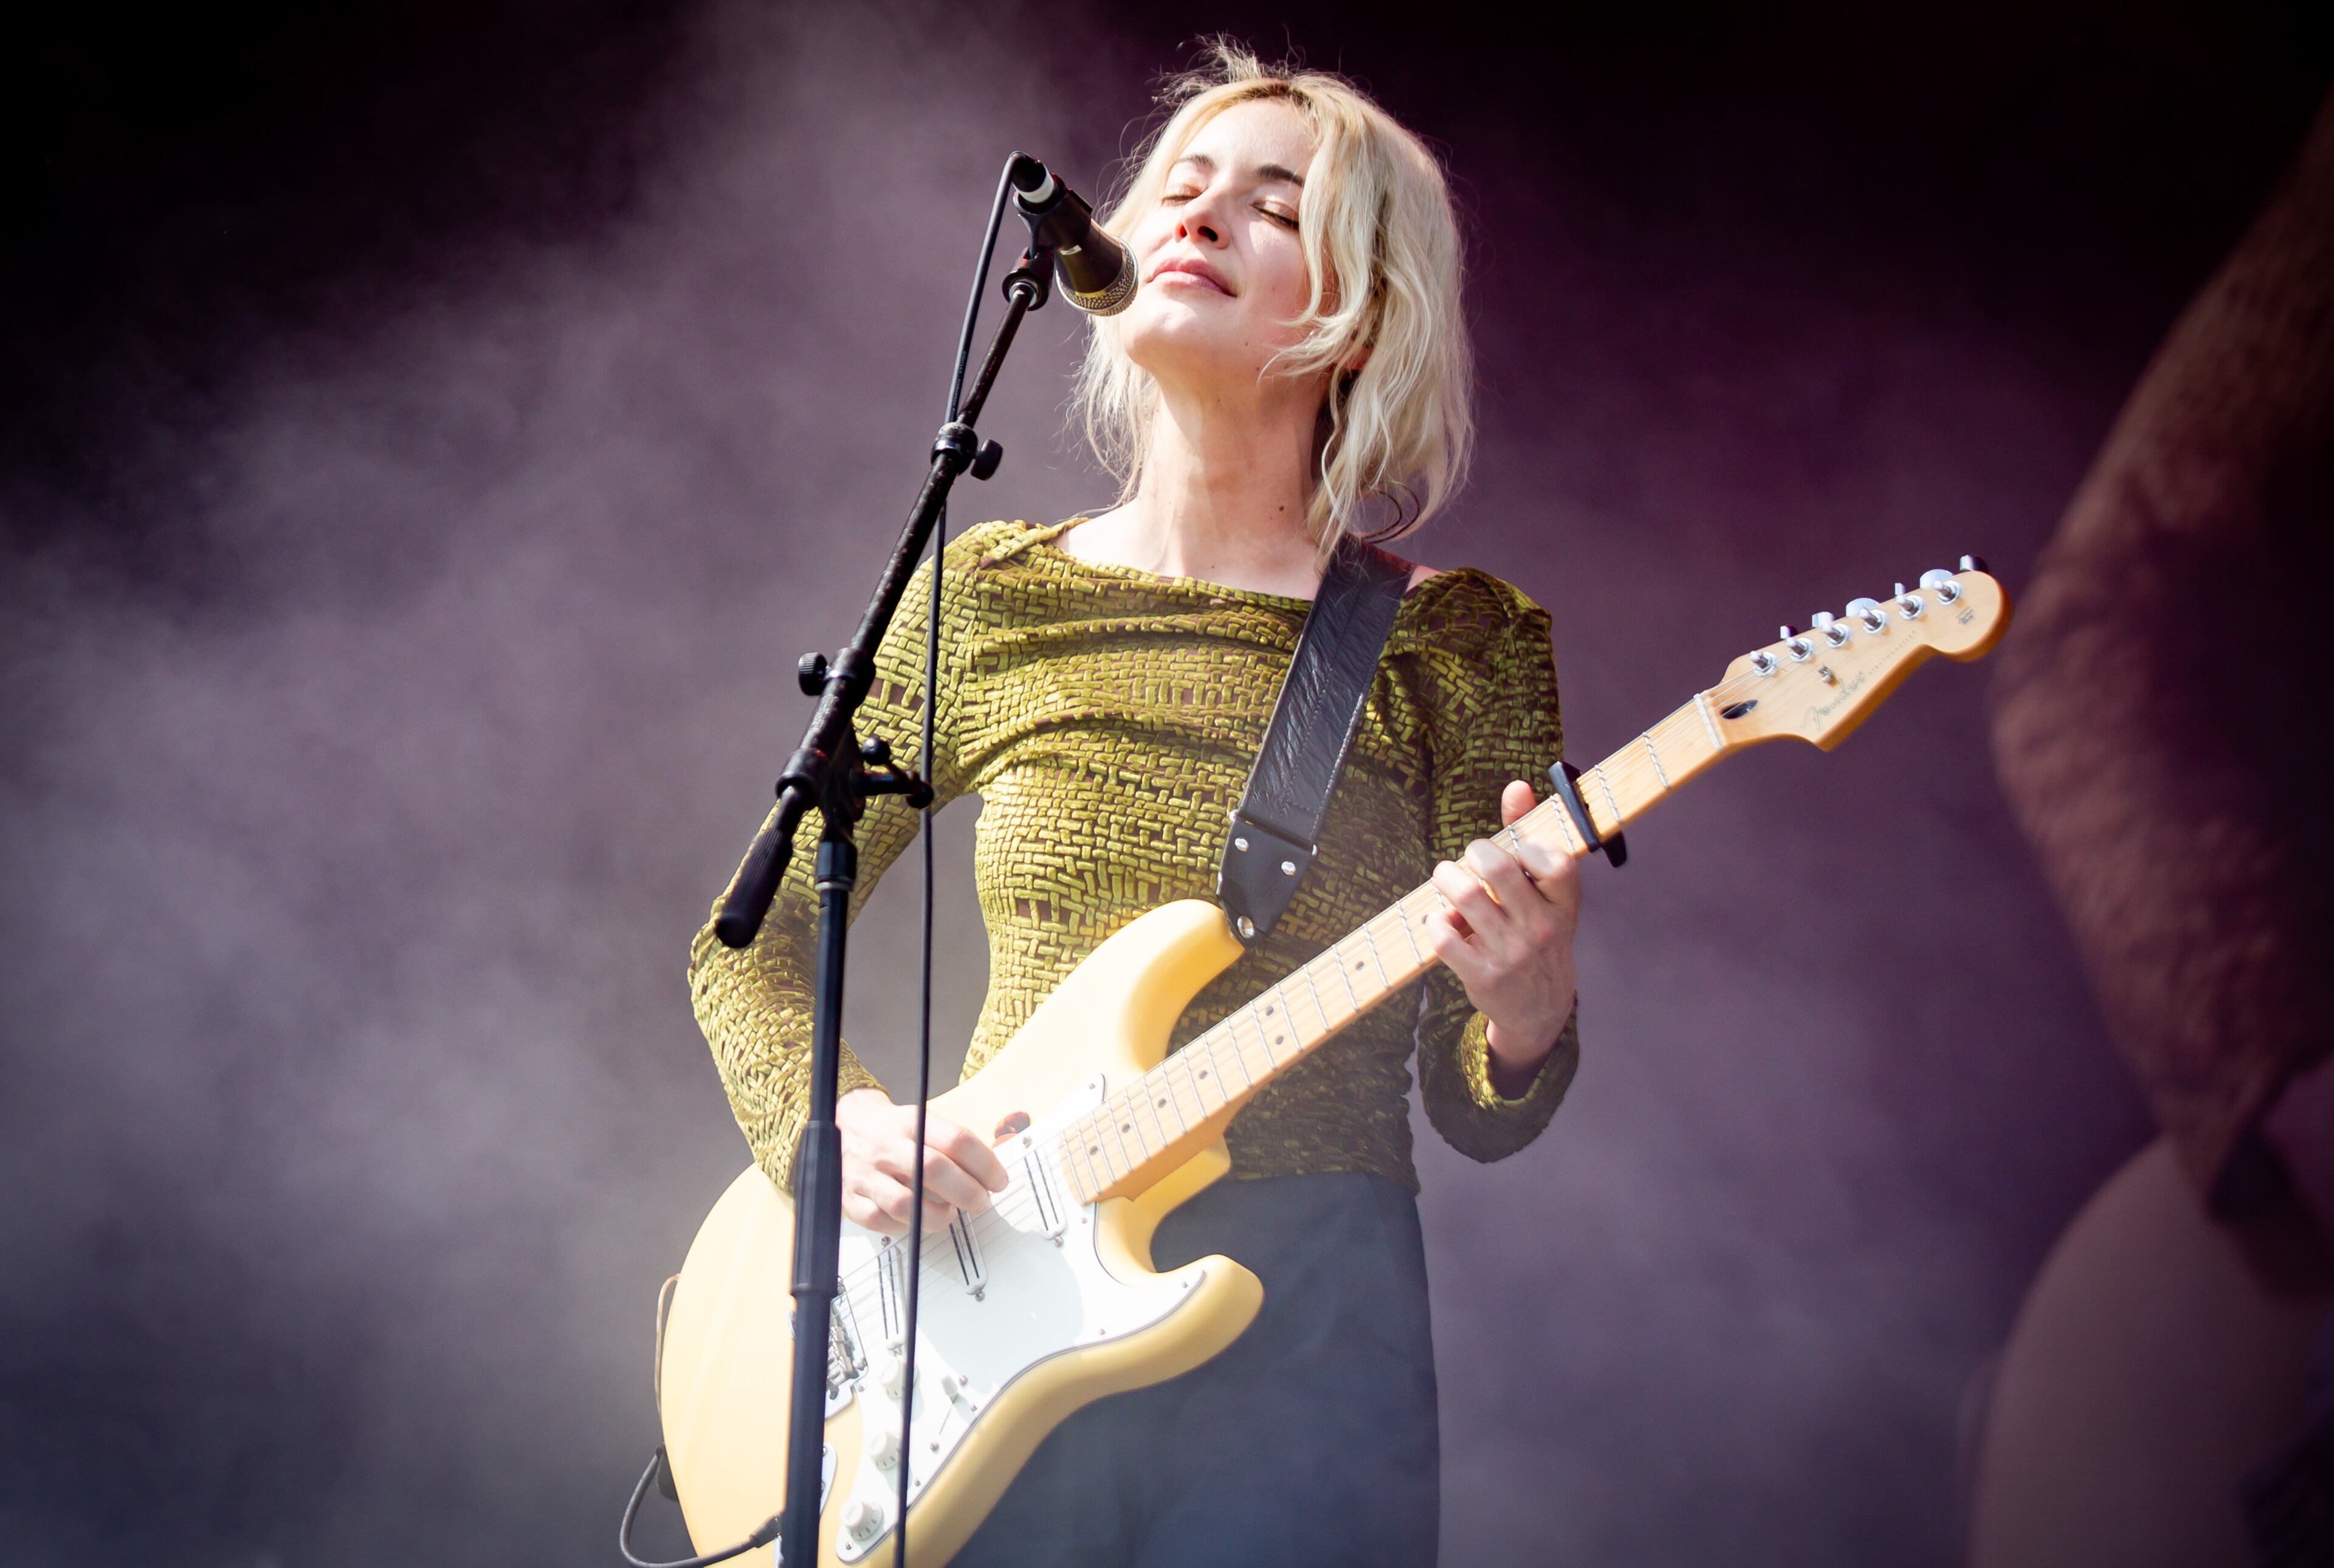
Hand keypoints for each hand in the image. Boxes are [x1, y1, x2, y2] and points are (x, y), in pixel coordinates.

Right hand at [836, 1087, 1009, 1235]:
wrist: (845, 1125)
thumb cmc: (892, 1129)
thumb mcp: (922, 1121)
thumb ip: (952, 1144)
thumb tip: (990, 1174)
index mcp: (911, 1123)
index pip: (956, 1140)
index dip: (985, 1164)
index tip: (998, 1180)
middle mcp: (887, 1147)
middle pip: (933, 1169)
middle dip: (967, 1192)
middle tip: (981, 1201)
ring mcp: (866, 1175)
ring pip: (906, 1204)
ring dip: (937, 1216)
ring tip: (949, 1214)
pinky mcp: (852, 1200)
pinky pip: (882, 1222)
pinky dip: (906, 1227)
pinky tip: (918, 1220)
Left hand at [1426, 779, 1582, 1095]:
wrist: (1539, 1008)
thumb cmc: (1537, 933)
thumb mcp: (1545, 893)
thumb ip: (1527, 835)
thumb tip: (1517, 785)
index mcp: (1564, 904)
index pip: (1553, 860)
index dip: (1525, 846)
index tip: (1513, 852)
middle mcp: (1542, 928)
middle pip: (1497, 868)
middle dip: (1473, 853)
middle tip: (1470, 860)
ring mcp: (1512, 954)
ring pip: (1465, 896)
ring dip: (1446, 879)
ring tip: (1446, 879)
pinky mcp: (1482, 976)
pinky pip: (1444, 936)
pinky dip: (1435, 921)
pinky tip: (1441, 920)